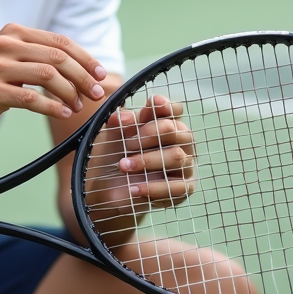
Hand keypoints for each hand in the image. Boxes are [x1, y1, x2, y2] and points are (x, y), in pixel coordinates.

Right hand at [0, 24, 108, 129]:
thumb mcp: (9, 56)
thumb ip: (37, 55)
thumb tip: (81, 68)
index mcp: (15, 32)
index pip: (60, 41)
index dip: (85, 58)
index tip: (100, 74)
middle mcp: (6, 44)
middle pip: (58, 57)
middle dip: (83, 77)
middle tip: (96, 93)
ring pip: (47, 76)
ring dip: (69, 93)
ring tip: (77, 106)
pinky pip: (30, 99)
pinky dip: (51, 107)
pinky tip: (62, 113)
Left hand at [84, 95, 196, 242]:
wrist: (107, 186)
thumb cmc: (115, 154)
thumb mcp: (112, 136)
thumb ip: (118, 123)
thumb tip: (124, 116)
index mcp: (165, 123)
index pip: (174, 110)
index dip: (166, 106)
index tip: (153, 104)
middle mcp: (181, 142)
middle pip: (176, 130)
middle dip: (150, 134)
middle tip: (127, 144)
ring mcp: (185, 165)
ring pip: (176, 156)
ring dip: (147, 160)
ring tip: (123, 165)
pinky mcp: (183, 188)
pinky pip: (175, 187)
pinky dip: (152, 188)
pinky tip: (133, 189)